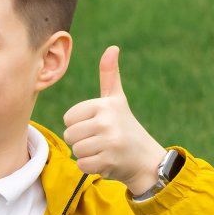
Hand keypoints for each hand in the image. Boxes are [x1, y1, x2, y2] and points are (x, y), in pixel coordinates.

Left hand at [62, 46, 166, 194]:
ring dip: (86, 154)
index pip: (68, 118)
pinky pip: (82, 164)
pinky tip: (105, 161)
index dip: (79, 124)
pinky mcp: (108, 161)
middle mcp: (107, 121)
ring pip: (75, 150)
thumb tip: (112, 47)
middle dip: (81, 140)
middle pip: (69, 135)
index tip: (97, 125)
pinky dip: (90, 166)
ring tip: (104, 149)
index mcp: (105, 105)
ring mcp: (109, 142)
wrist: (145, 157)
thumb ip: (110, 75)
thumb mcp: (117, 99)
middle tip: (101, 140)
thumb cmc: (125, 126)